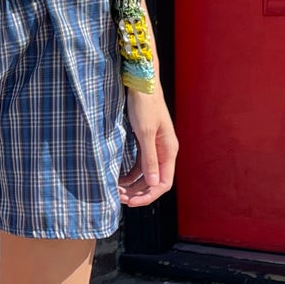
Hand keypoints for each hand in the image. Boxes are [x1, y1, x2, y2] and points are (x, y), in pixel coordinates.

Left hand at [118, 85, 176, 205]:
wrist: (140, 82)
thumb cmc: (144, 104)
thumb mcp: (145, 132)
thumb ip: (149, 158)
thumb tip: (152, 183)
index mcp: (169, 150)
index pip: (163, 183)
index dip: (149, 195)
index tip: (131, 201)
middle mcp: (164, 151)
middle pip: (154, 181)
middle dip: (138, 192)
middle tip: (118, 197)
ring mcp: (154, 147)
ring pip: (145, 174)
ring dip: (132, 184)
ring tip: (116, 190)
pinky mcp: (144, 141)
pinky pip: (138, 164)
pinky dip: (129, 173)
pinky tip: (118, 178)